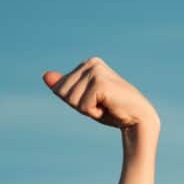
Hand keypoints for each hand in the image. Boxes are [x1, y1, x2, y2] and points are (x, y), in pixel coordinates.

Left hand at [42, 57, 158, 130]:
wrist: (138, 120)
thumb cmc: (113, 111)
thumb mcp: (83, 99)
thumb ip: (64, 88)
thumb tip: (45, 75)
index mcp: (88, 64)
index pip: (60, 88)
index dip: (75, 102)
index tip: (96, 102)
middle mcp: (92, 63)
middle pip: (62, 92)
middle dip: (79, 105)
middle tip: (102, 105)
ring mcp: (96, 71)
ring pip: (71, 99)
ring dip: (87, 109)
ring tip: (106, 106)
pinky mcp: (100, 83)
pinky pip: (82, 105)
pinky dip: (93, 112)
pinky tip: (109, 107)